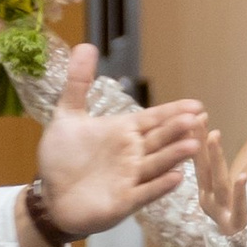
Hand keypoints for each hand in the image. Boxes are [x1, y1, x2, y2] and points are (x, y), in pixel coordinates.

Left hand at [33, 46, 208, 237]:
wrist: (49, 196)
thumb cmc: (63, 158)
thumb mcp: (67, 116)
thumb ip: (78, 83)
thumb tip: (85, 45)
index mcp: (124, 132)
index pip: (154, 118)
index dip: (173, 111)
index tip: (197, 105)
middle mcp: (133, 153)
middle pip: (160, 139)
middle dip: (177, 129)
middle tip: (197, 118)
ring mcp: (131, 178)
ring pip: (158, 164)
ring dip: (175, 155)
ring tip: (193, 145)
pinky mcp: (124, 201)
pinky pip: (145, 192)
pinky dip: (159, 186)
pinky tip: (177, 177)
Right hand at [196, 131, 246, 244]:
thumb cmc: (234, 224)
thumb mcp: (222, 200)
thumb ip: (215, 177)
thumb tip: (210, 145)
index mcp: (204, 194)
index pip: (198, 164)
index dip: (196, 141)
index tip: (195, 117)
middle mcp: (208, 203)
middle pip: (204, 170)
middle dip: (200, 143)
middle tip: (198, 120)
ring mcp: (222, 214)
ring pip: (218, 183)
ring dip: (215, 158)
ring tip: (214, 136)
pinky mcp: (238, 226)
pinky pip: (240, 207)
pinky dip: (241, 192)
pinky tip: (243, 176)